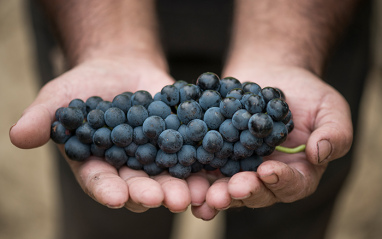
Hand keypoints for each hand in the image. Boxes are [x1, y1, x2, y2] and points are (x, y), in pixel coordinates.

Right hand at [9, 58, 194, 212]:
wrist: (122, 69)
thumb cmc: (86, 85)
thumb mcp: (60, 96)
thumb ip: (44, 117)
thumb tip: (16, 136)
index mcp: (98, 166)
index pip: (100, 182)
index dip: (107, 190)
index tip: (116, 196)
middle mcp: (128, 169)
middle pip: (139, 186)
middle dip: (151, 193)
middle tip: (165, 199)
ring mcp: (156, 158)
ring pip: (169, 178)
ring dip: (182, 187)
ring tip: (194, 193)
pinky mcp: (180, 143)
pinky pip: (192, 155)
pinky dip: (202, 164)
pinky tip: (213, 170)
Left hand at [191, 65, 352, 219]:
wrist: (273, 73)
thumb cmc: (307, 93)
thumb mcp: (330, 108)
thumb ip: (334, 133)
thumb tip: (319, 153)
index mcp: (298, 171)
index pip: (293, 184)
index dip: (281, 181)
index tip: (267, 170)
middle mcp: (267, 175)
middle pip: (257, 192)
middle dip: (243, 192)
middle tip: (229, 190)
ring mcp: (241, 166)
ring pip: (229, 186)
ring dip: (218, 193)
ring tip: (208, 194)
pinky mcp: (219, 153)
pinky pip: (208, 166)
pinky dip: (199, 175)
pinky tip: (187, 177)